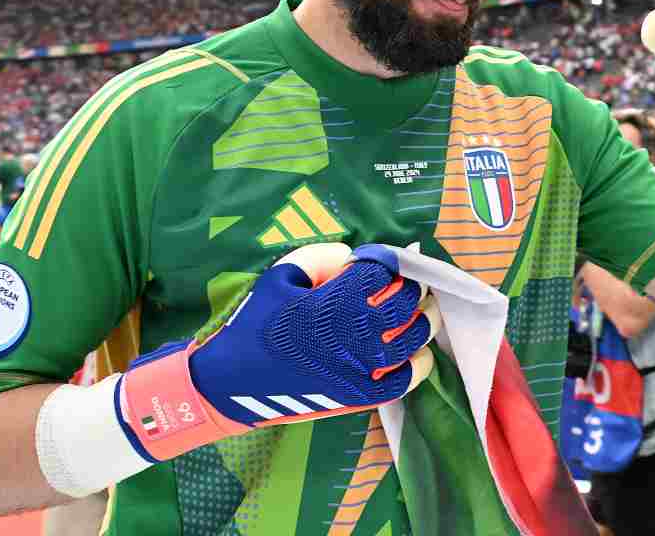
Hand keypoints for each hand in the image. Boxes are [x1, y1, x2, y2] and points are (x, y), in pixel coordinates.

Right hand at [119, 243, 440, 460]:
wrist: (231, 381)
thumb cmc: (255, 323)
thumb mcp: (280, 276)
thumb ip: (321, 258)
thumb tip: (354, 258)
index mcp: (333, 302)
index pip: (382, 273)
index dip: (390, 261)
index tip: (387, 260)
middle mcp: (353, 335)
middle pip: (404, 305)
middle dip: (412, 289)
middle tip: (410, 283)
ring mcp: (360, 369)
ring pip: (412, 341)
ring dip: (423, 322)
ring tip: (422, 311)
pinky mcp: (360, 397)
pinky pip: (404, 380)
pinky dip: (417, 363)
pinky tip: (414, 351)